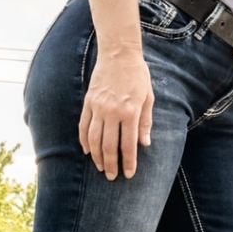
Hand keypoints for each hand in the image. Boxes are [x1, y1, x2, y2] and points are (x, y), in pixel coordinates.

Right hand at [80, 46, 154, 179]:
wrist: (119, 55)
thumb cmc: (138, 76)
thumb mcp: (149, 97)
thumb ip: (146, 121)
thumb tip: (145, 143)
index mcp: (130, 111)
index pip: (128, 144)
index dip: (129, 161)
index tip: (129, 174)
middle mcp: (112, 112)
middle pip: (109, 145)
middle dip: (110, 164)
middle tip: (111, 177)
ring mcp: (98, 107)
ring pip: (94, 139)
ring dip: (96, 156)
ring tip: (100, 167)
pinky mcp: (88, 103)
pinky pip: (84, 126)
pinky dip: (84, 140)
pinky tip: (87, 151)